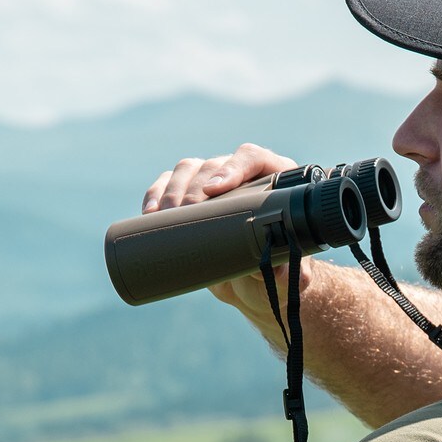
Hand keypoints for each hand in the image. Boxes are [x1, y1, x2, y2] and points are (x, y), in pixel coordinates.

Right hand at [142, 143, 309, 312]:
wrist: (255, 284)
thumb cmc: (278, 271)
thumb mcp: (288, 273)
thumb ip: (290, 272)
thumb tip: (279, 270)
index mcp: (274, 182)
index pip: (253, 158)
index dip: (234, 168)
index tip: (216, 190)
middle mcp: (241, 175)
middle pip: (214, 164)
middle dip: (196, 188)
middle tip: (186, 214)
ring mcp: (213, 184)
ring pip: (188, 170)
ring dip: (173, 191)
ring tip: (165, 217)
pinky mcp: (189, 197)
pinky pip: (167, 184)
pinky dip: (155, 195)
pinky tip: (150, 213)